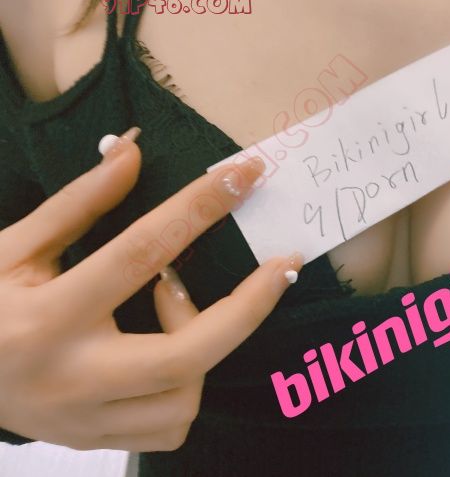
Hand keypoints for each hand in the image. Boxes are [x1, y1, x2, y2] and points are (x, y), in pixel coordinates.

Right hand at [0, 127, 302, 451]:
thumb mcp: (15, 247)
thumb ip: (78, 202)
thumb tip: (132, 150)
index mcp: (46, 315)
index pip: (142, 251)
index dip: (201, 207)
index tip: (246, 175)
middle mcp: (71, 376)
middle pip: (188, 351)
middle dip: (249, 305)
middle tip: (280, 266)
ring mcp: (86, 420)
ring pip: (185, 396)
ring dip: (203, 343)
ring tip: (173, 306)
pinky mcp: (95, 440)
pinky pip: (170, 426)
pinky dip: (187, 385)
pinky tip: (166, 352)